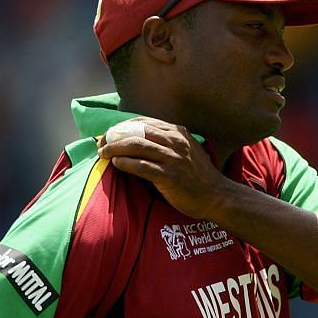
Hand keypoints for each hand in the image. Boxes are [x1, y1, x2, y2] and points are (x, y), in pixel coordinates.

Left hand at [97, 117, 227, 219]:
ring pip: (137, 146)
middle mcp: (176, 141)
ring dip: (115, 149)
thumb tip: (137, 140)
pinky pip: (142, 166)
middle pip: (137, 131)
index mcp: (178, 132)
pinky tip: (117, 165)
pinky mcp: (170, 176)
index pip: (144, 122)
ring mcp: (173, 158)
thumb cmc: (198, 176)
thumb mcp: (186, 150)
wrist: (217, 196)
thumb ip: (167, 142)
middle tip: (101, 144)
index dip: (123, 126)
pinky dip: (126, 163)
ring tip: (103, 154)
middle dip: (114, 136)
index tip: (110, 134)